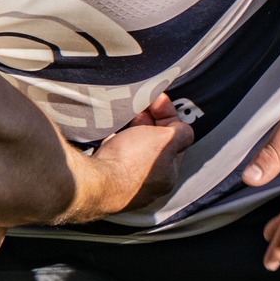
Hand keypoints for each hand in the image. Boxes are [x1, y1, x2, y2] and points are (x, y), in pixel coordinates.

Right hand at [79, 94, 192, 215]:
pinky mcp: (105, 177)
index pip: (175, 140)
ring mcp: (125, 181)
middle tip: (141, 104)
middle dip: (150, 120)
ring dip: (132, 129)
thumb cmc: (133, 161)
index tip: (158, 98)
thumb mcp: (166, 141)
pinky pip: (114, 154)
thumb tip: (184, 131)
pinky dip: (115, 140)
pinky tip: (112, 130)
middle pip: (154, 143)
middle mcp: (147, 182)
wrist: (95, 181)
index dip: (169, 116)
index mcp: (167, 175)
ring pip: (133, 148)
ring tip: (126, 113)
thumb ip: (181, 134)